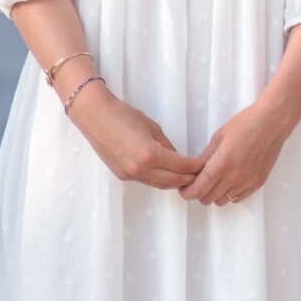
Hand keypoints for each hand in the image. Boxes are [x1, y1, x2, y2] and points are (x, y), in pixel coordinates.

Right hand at [69, 87, 204, 188]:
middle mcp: (141, 170)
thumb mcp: (152, 127)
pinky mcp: (123, 176)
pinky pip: (147, 181)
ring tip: (186, 176)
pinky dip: (160, 179)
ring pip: (160, 185)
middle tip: (201, 174)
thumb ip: (166, 145)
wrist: (95, 117)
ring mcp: (131, 175)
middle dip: (189, 178)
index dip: (195, 167)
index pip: (181, 167)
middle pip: (173, 181)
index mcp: (151, 155)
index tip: (205, 165)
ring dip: (175, 182)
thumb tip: (176, 157)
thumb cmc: (124, 116)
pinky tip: (166, 173)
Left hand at [179, 101, 292, 204]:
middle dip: (200, 191)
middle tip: (200, 180)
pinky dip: (230, 193)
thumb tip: (196, 171)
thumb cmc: (246, 123)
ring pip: (222, 201)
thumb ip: (206, 157)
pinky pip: (238, 198)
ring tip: (218, 178)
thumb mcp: (219, 136)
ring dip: (215, 193)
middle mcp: (234, 177)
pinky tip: (231, 179)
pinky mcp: (258, 183)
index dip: (187, 193)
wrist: (273, 121)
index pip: (197, 191)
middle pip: (207, 199)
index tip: (184, 189)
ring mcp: (247, 182)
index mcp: (221, 164)